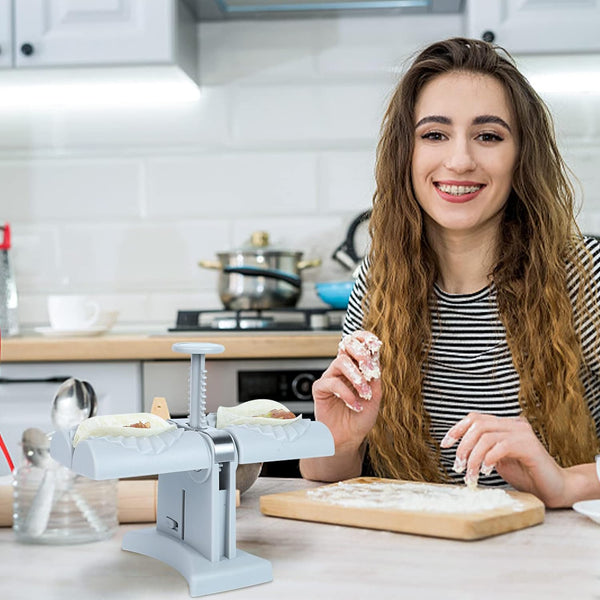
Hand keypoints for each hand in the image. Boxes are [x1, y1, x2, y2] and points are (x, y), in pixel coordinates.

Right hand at [312, 330, 382, 450]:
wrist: (349, 438)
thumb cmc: (361, 417)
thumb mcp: (375, 395)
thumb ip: (374, 376)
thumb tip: (375, 356)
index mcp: (357, 367)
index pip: (358, 344)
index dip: (364, 337)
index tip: (374, 342)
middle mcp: (343, 369)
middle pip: (346, 345)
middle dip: (360, 352)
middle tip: (369, 368)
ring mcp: (331, 377)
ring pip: (340, 362)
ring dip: (356, 377)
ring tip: (365, 394)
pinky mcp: (320, 388)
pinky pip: (332, 382)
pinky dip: (346, 393)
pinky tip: (354, 404)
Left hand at [441, 412, 568, 506]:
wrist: (555, 489)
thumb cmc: (526, 476)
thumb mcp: (497, 460)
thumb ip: (483, 451)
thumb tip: (461, 452)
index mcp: (504, 425)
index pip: (475, 418)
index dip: (457, 429)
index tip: (444, 445)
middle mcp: (513, 424)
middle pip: (478, 424)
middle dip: (463, 445)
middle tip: (458, 466)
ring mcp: (522, 433)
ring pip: (486, 436)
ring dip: (473, 457)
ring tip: (471, 475)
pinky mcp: (530, 446)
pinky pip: (502, 446)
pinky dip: (489, 458)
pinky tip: (486, 471)